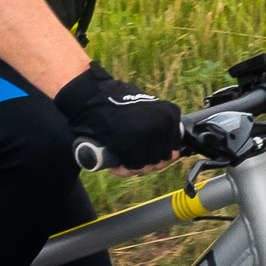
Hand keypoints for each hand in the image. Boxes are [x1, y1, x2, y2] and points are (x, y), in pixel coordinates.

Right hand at [54, 65, 181, 171]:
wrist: (91, 96)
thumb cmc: (116, 105)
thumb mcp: (147, 111)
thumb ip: (160, 127)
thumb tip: (174, 156)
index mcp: (171, 114)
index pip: (173, 148)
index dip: (156, 156)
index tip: (142, 155)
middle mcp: (165, 123)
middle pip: (161, 159)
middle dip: (145, 164)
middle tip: (128, 159)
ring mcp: (150, 132)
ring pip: (148, 165)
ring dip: (133, 168)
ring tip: (120, 161)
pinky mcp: (133, 143)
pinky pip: (133, 166)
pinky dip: (122, 169)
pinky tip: (114, 165)